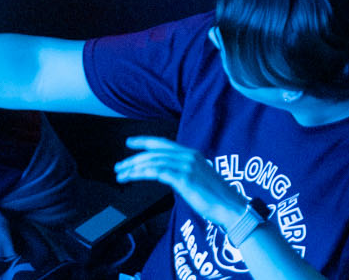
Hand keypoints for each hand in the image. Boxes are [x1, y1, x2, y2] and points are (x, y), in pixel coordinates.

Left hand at [114, 137, 249, 230]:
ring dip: (134, 168)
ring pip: (154, 162)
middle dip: (134, 159)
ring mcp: (187, 166)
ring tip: (121, 175)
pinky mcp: (185, 178)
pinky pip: (158, 172)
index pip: (163, 143)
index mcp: (192, 154)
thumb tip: (167, 174)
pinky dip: (143, 173)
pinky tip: (133, 177)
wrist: (229, 206)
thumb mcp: (198, 178)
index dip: (144, 141)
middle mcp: (189, 156)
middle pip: (154, 152)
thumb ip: (183, 172)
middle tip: (119, 166)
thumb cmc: (215, 197)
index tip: (129, 142)